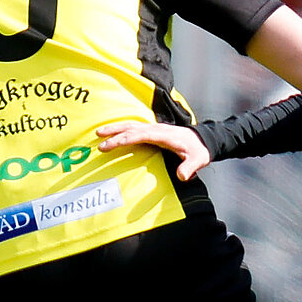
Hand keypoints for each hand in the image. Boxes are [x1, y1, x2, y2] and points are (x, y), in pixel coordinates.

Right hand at [94, 121, 209, 179]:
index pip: (139, 135)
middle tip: (98, 140)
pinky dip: (122, 129)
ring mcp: (154, 128)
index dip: (123, 139)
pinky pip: (135, 128)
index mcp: (163, 135)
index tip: (109, 144)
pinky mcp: (153, 131)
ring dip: (115, 128)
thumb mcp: (198, 160)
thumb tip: (181, 176)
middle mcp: (156, 129)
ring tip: (99, 132)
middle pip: (131, 127)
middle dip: (114, 133)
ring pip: (131, 125)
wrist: (202, 140)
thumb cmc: (198, 150)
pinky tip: (113, 133)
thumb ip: (190, 167)